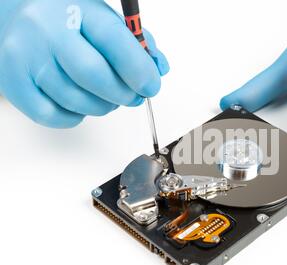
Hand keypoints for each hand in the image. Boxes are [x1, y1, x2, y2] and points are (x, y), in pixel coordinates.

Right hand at [0, 0, 168, 127]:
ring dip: (102, 107)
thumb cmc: (68, 22)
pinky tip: (78, 103)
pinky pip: (53, 117)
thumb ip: (135, 44)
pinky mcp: (13, 83)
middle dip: (123, 94)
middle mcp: (46, 30)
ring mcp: (26, 57)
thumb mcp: (104, 20)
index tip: (151, 86)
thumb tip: (157, 70)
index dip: (139, 70)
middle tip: (132, 96)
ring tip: (104, 96)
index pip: (114, 41)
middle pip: (94, 75)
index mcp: (77, 9)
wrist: (17, 17)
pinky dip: (75, 117)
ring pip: (76, 101)